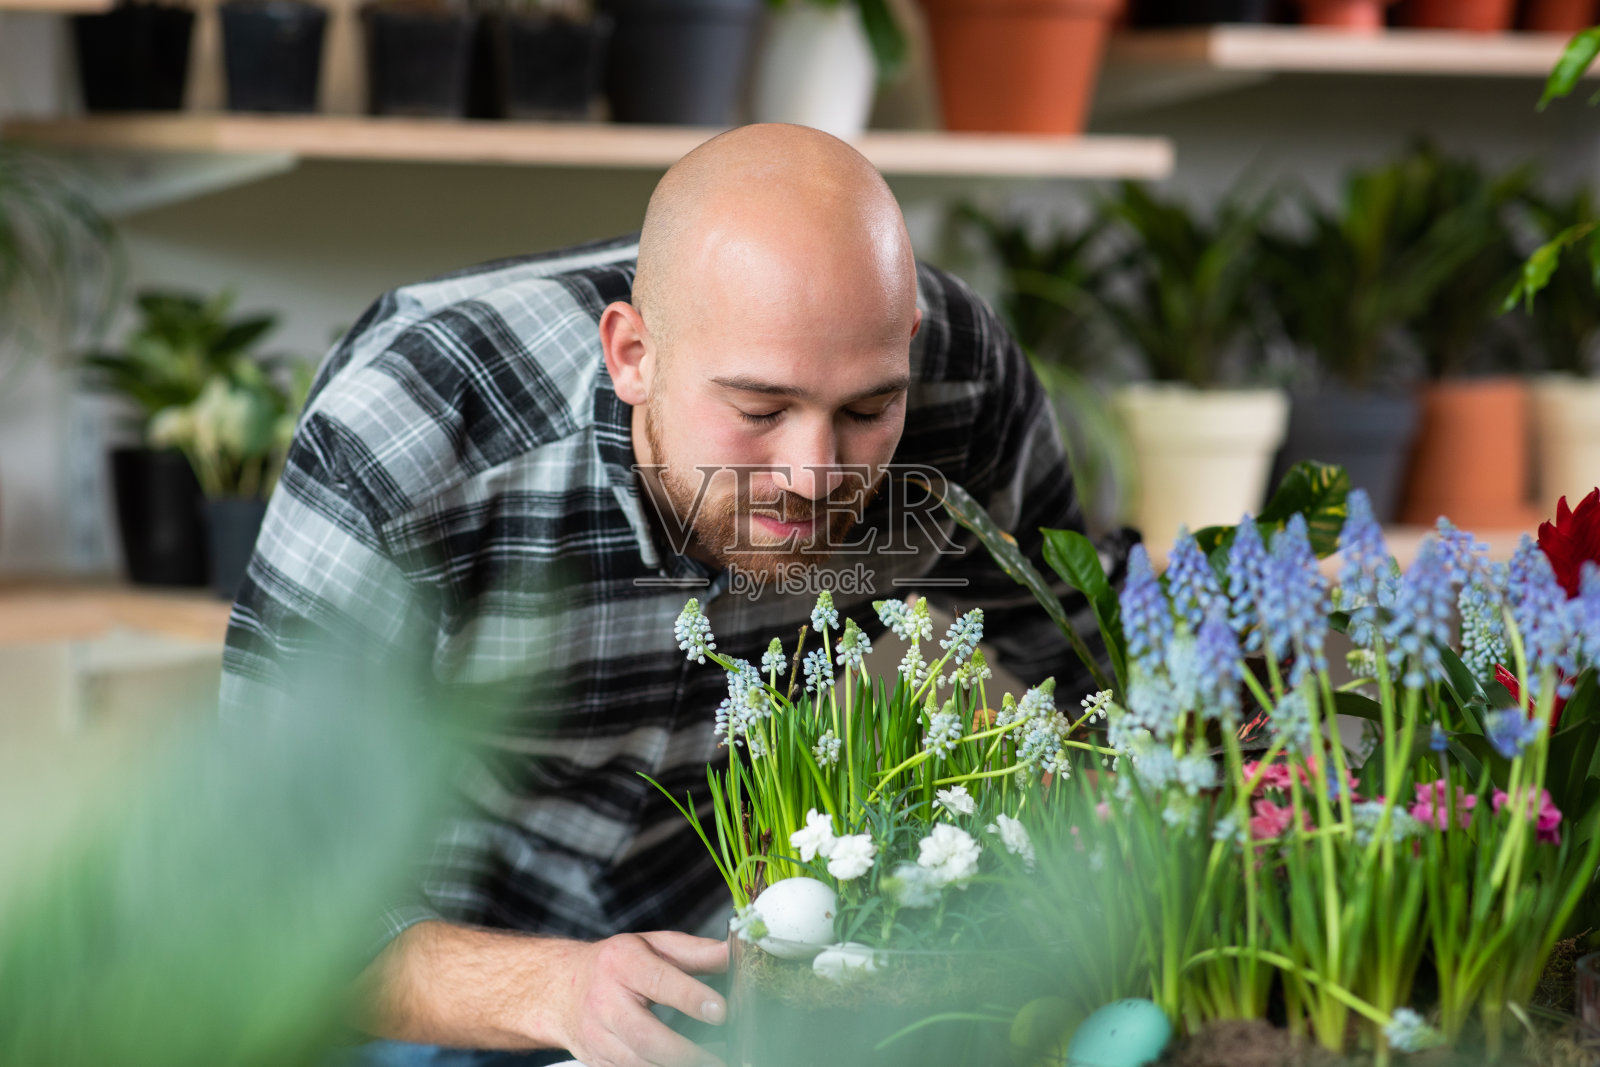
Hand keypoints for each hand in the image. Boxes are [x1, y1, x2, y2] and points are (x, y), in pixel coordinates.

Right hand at [547, 931, 727, 1066]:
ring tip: (710, 1066)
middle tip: (720, 1060)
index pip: (659, 981)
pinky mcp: (596, 1060)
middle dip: (684, 1052)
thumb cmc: (616, 964)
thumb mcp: (654, 945)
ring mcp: (597, 1035)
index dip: (691, 997)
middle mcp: (605, 1000)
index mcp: (622, 963)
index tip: (721, 1010)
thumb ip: (696, 952)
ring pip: (637, 1062)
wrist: (563, 988)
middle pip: (645, 1035)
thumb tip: (734, 954)